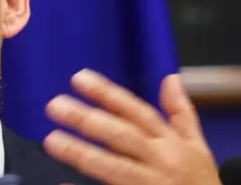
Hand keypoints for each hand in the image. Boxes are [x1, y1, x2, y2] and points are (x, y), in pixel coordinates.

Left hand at [44, 69, 220, 184]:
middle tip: (55, 105)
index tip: (78, 78)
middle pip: (121, 136)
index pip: (135, 111)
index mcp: (170, 142)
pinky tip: (64, 184)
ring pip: (115, 168)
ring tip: (52, 140)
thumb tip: (170, 78)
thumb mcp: (197, 144)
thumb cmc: (199, 180)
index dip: (107, 94)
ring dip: (84, 154)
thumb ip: (180, 112)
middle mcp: (160, 161)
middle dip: (88, 120)